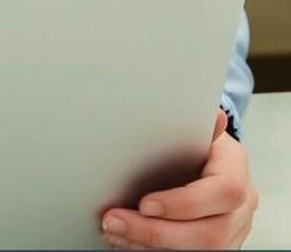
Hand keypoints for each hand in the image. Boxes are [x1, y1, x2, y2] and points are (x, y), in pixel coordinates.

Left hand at [100, 110, 258, 248]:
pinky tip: (125, 241)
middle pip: (209, 234)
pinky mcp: (215, 246)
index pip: (223, 192)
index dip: (184, 203)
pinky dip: (151, 251)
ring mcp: (230, 231)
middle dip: (156, 232)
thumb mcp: (196, 130)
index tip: (145, 204)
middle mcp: (239, 208)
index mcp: (235, 171)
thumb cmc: (196, 145)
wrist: (207, 162)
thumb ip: (198, 127)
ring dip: (149, 246)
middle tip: (114, 221)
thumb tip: (214, 117)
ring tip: (114, 231)